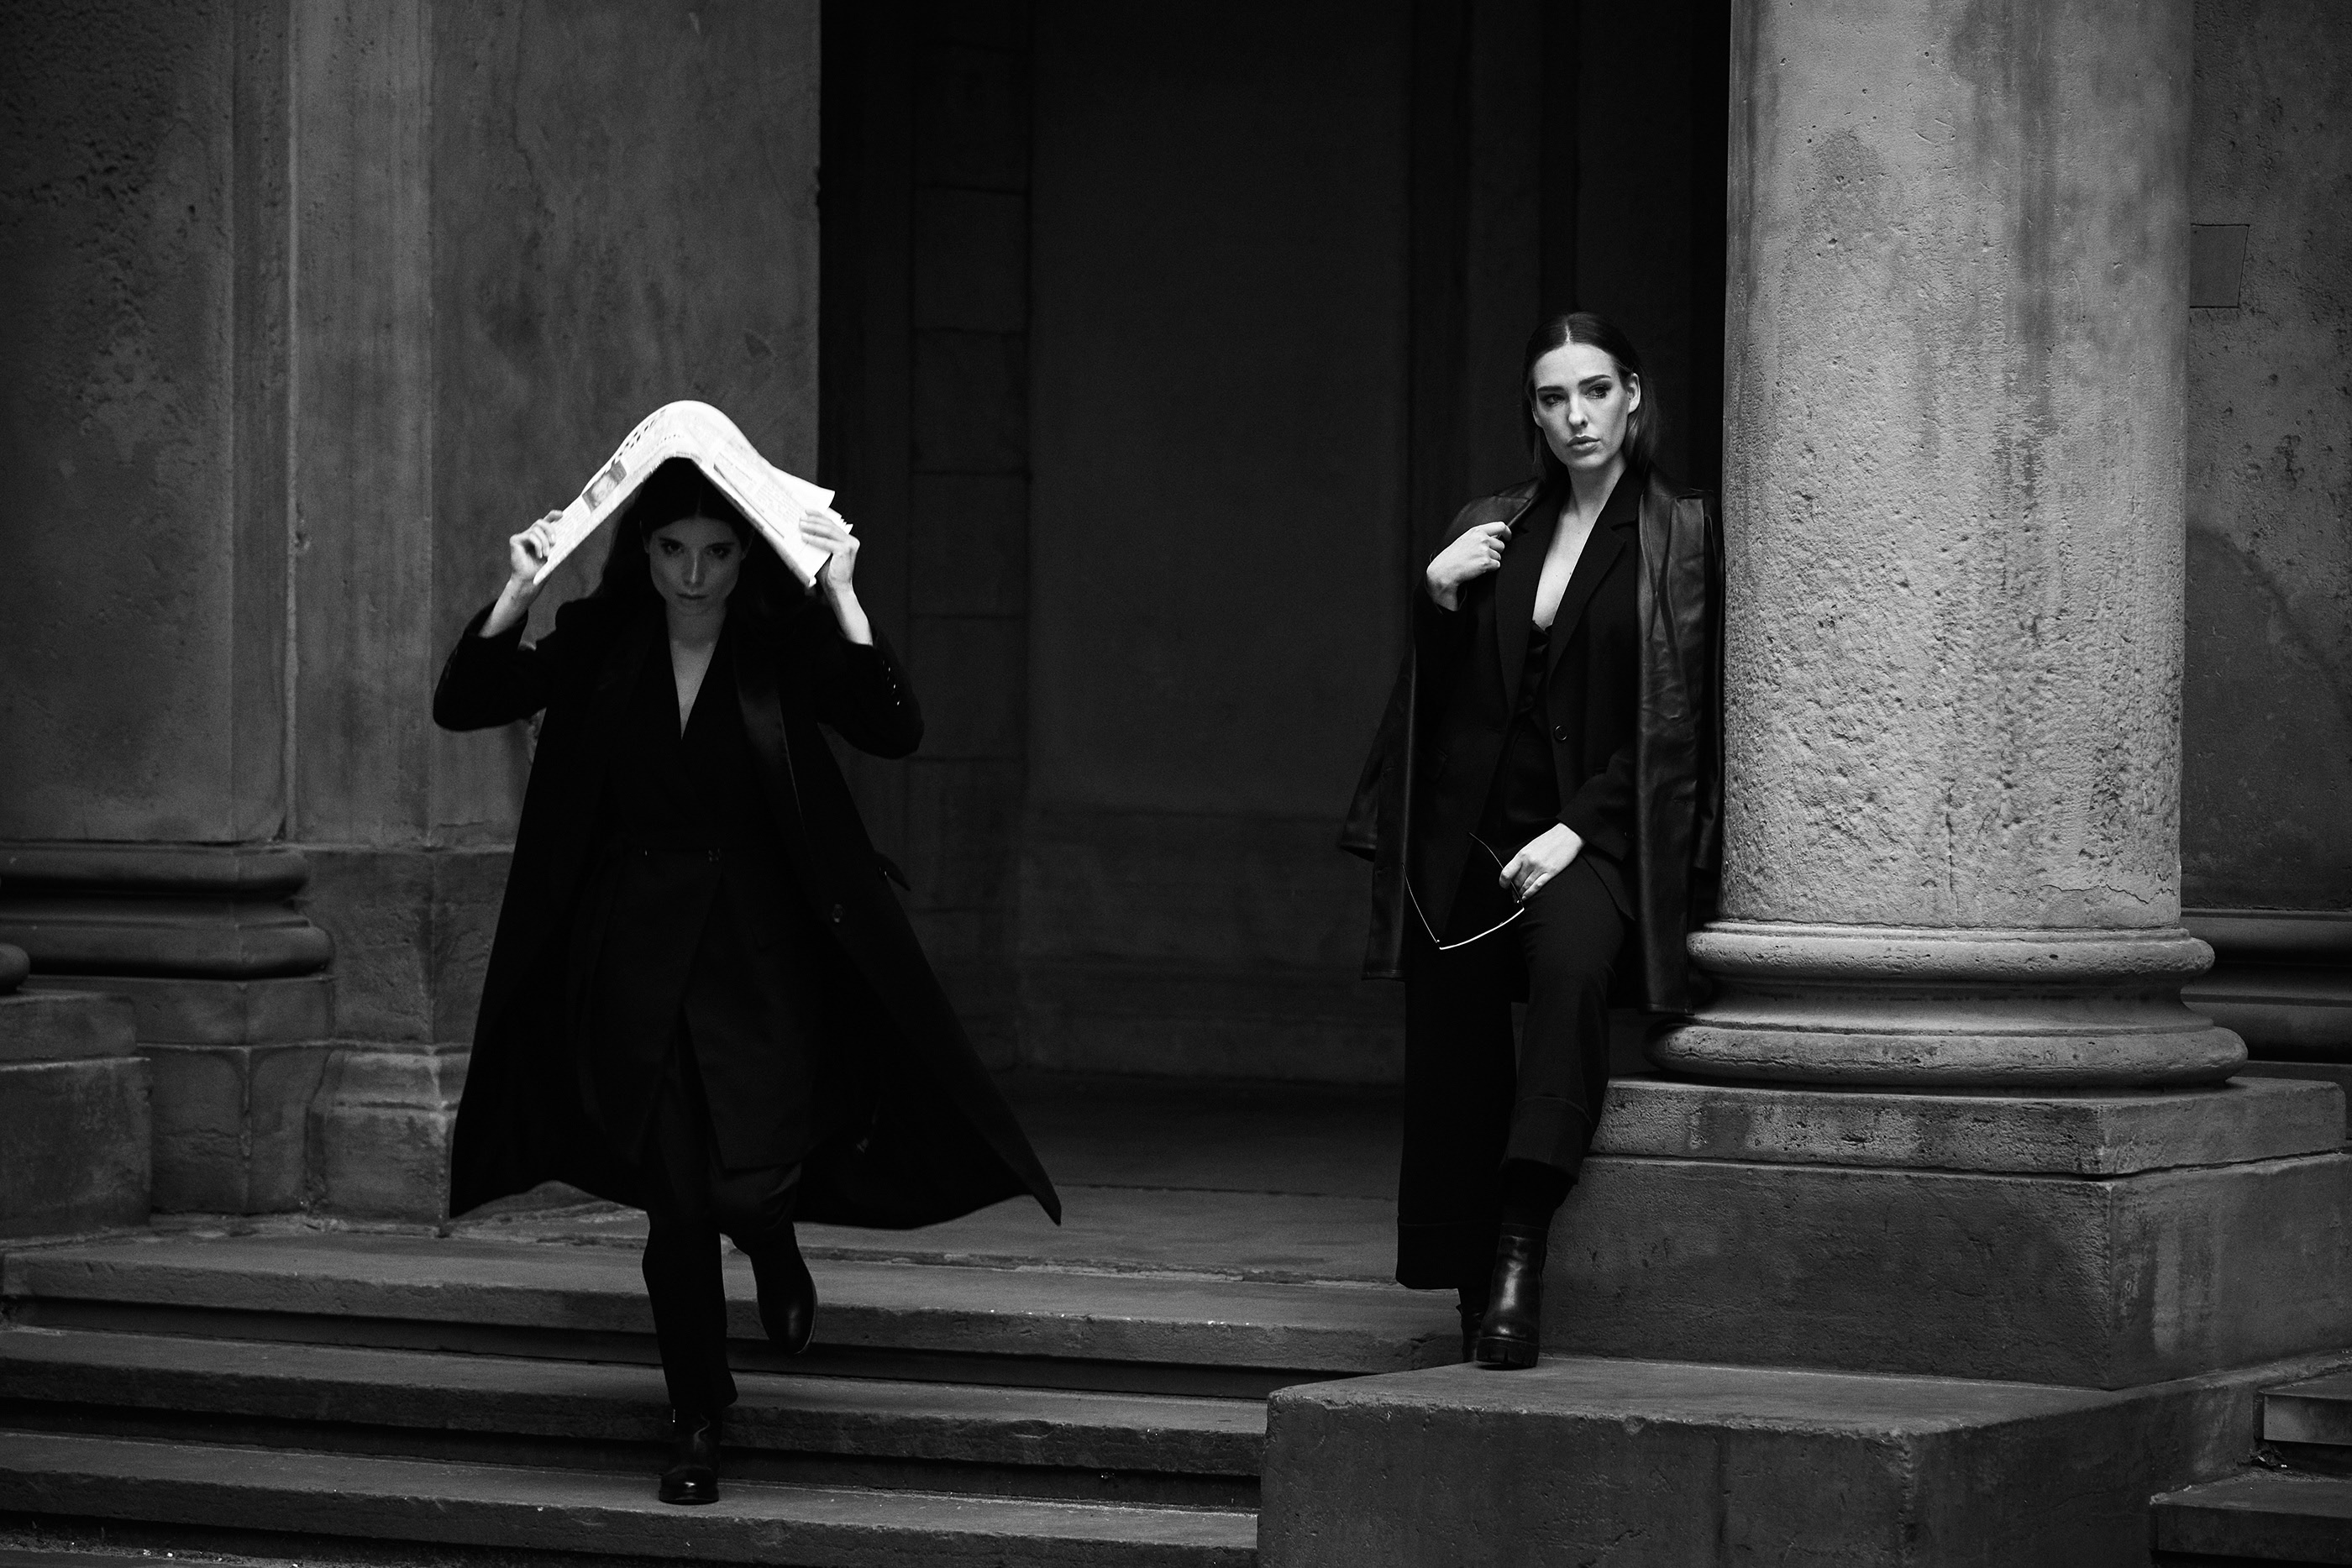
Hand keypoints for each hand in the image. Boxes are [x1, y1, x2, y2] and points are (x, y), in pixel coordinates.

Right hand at [481, 511, 560, 637]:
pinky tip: (539, 555)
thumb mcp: (554, 553)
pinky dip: (537, 545)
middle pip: (540, 522)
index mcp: (540, 536)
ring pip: (536, 530)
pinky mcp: (515, 539)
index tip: (562, 514)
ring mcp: (522, 536)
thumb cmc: (541, 568)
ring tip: (546, 554)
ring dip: (544, 542)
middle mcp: (530, 533)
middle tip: (555, 541)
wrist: (530, 580)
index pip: (547, 521)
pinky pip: (530, 535)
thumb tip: (570, 531)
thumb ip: (557, 542)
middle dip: (550, 529)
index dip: (553, 515)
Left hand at [796, 505, 873, 645]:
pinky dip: (815, 539)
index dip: (819, 515)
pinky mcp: (845, 550)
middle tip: (801, 517)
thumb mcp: (821, 553)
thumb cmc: (829, 574)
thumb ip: (817, 542)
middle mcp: (850, 540)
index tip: (807, 510)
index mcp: (846, 539)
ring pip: (829, 531)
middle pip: (830, 525)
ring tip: (801, 524)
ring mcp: (849, 544)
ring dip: (813, 526)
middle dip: (814, 519)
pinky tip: (805, 537)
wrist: (837, 589)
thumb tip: (802, 531)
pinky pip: (827, 542)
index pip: (832, 523)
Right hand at [1425, 520, 1512, 609]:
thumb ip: (1480, 535)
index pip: (1501, 526)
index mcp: (1477, 531)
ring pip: (1499, 557)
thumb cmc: (1453, 556)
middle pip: (1501, 545)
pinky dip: (1490, 569)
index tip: (1508, 537)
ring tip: (1477, 562)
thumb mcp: (1465, 539)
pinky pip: (1496, 566)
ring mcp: (1484, 551)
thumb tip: (1496, 537)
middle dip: (1496, 552)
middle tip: (1483, 556)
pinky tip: (1478, 568)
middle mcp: (1482, 539)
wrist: (1445, 569)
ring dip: (1491, 561)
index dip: (1507, 532)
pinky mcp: (1486, 563)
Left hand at [1498, 824, 1582, 902]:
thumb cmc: (1549, 840)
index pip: (1506, 872)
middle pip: (1516, 881)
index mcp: (1522, 854)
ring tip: (1520, 896)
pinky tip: (1526, 896)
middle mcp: (1529, 861)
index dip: (1503, 882)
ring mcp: (1540, 867)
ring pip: (1525, 886)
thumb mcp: (1531, 847)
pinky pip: (1537, 886)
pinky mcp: (1551, 872)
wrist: (1567, 835)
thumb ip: (1522, 859)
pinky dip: (1530, 893)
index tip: (1504, 885)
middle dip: (1514, 888)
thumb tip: (1514, 872)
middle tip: (1514, 892)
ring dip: (1521, 893)